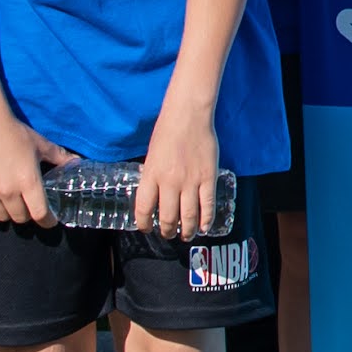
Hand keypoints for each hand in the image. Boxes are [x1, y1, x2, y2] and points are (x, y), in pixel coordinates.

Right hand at [0, 102, 54, 227]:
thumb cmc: (16, 134)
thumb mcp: (42, 145)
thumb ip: (60, 157)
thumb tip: (78, 162)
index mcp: (28, 182)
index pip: (40, 214)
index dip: (48, 221)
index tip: (51, 220)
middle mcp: (9, 191)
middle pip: (21, 218)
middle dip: (30, 216)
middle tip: (32, 208)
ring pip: (2, 217)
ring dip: (11, 215)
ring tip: (16, 207)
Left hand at [136, 105, 227, 241]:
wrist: (188, 116)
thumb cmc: (167, 131)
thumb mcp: (151, 156)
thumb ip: (153, 177)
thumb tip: (156, 196)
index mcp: (151, 175)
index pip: (144, 209)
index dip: (144, 224)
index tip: (146, 228)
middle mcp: (170, 182)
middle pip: (167, 217)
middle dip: (166, 231)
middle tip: (168, 234)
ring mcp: (191, 181)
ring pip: (188, 216)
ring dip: (186, 230)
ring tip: (185, 235)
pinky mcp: (208, 178)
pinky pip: (207, 205)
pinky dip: (206, 220)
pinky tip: (203, 227)